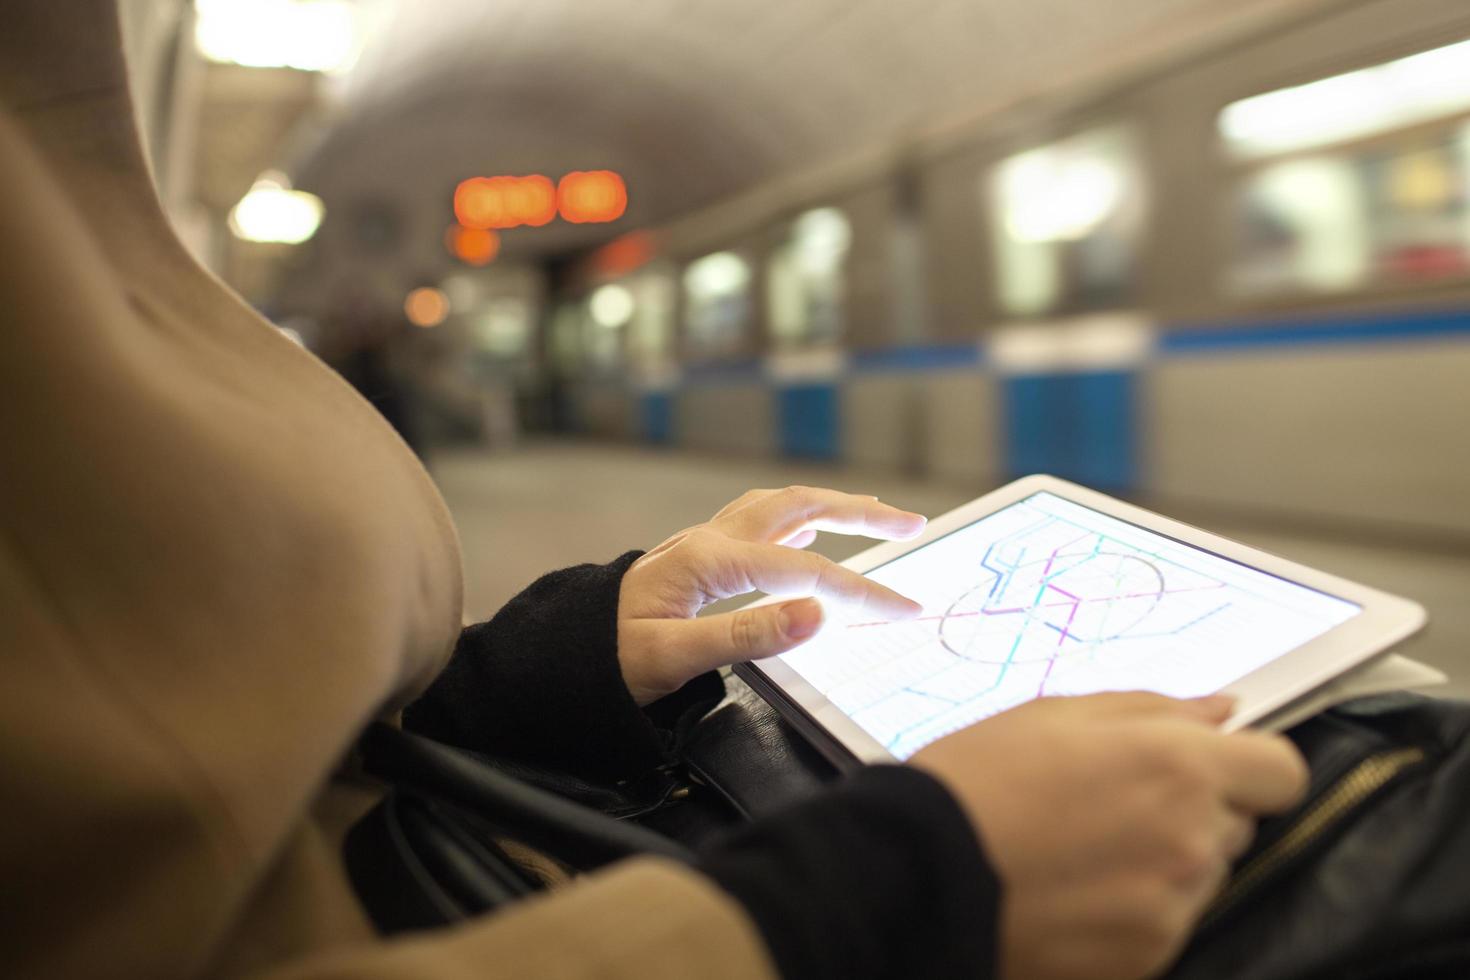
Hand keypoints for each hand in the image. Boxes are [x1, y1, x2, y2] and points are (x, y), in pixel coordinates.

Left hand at [617, 486, 926, 704]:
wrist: (562, 650)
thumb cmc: (609, 659)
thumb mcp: (674, 658)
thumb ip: (748, 636)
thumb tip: (817, 614)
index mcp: (710, 562)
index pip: (806, 572)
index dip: (861, 590)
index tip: (905, 607)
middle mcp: (711, 539)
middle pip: (800, 507)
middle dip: (861, 513)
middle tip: (912, 523)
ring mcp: (704, 541)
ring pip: (781, 505)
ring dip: (833, 504)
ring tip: (877, 514)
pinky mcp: (700, 553)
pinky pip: (761, 520)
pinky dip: (799, 516)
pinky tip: (813, 527)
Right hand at [911, 692, 1307, 979]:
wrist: (917, 874)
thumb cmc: (977, 780)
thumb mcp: (1055, 714)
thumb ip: (1152, 709)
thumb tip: (1221, 710)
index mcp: (1178, 765)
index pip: (1281, 771)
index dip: (1249, 764)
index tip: (1210, 765)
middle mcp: (1193, 839)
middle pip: (1237, 823)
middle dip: (1194, 809)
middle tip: (1113, 803)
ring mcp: (1174, 906)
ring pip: (1204, 874)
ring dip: (1165, 860)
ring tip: (1083, 849)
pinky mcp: (1147, 957)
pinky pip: (1169, 922)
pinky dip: (1136, 908)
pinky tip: (1075, 889)